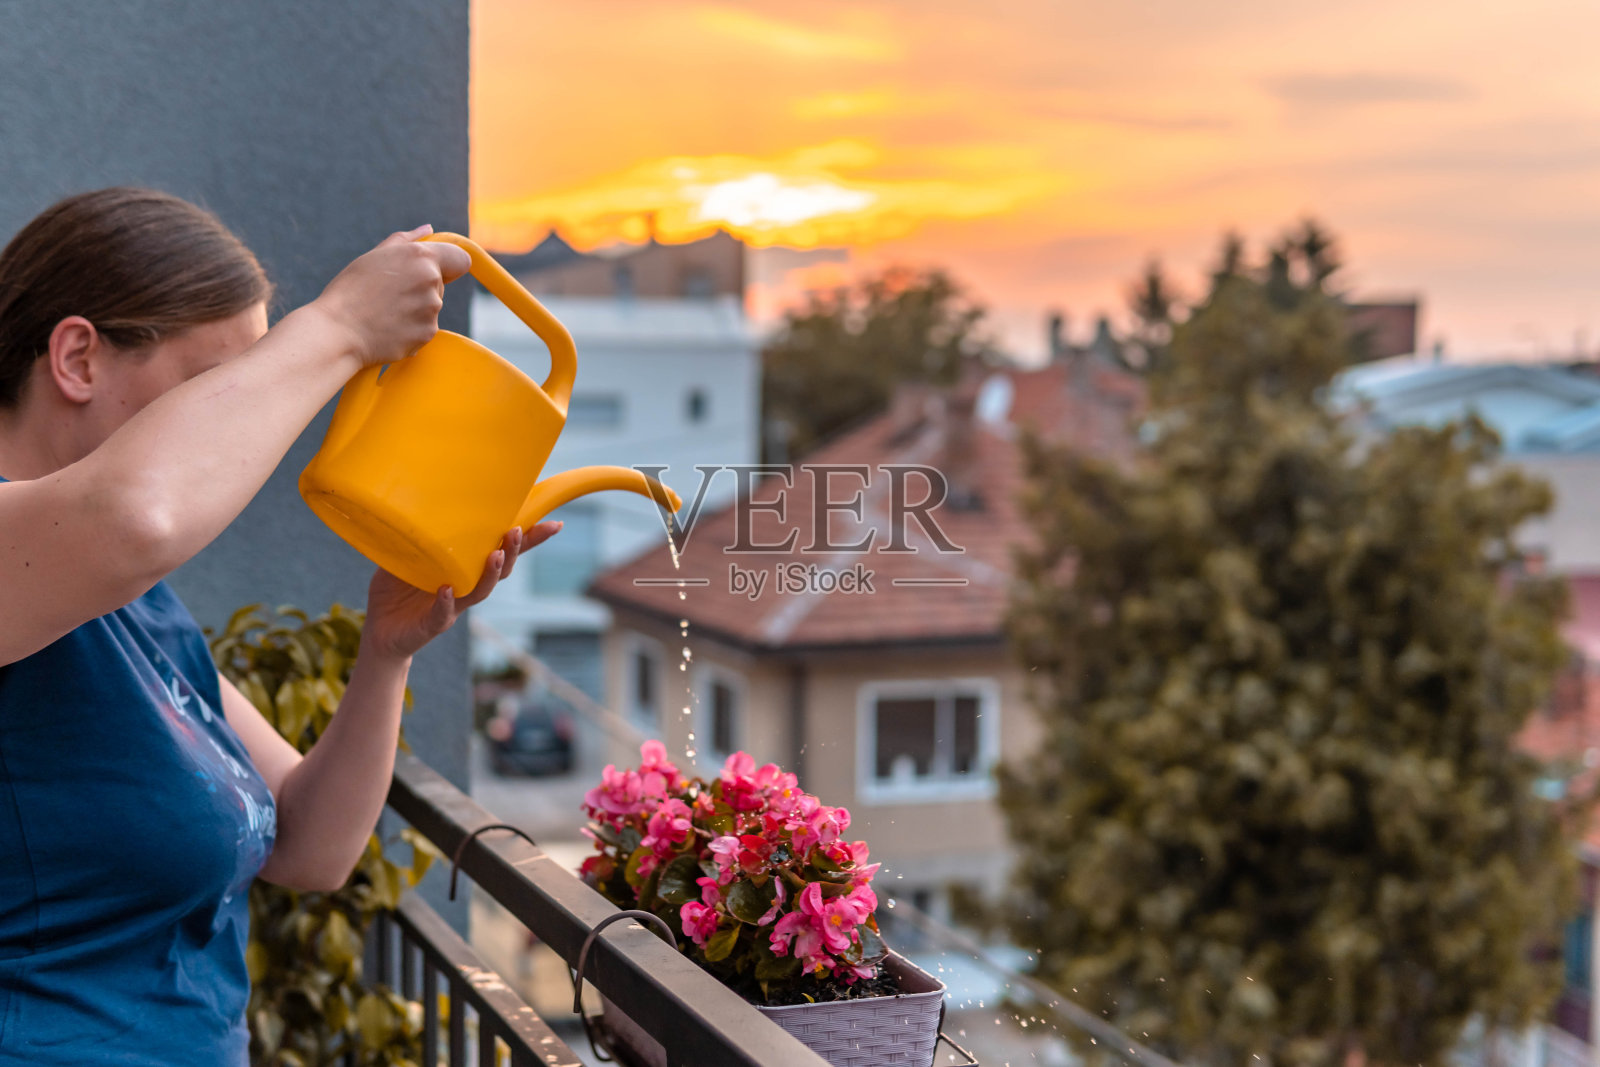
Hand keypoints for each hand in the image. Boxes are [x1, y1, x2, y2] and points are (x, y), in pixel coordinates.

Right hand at [312, 224, 472, 367]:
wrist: (337, 331)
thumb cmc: (351, 290)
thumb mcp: (374, 256)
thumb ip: (407, 241)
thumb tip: (429, 229)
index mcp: (419, 256)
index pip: (460, 259)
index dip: (449, 265)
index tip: (437, 270)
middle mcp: (431, 280)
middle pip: (440, 285)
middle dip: (421, 287)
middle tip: (387, 294)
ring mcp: (431, 309)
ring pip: (431, 307)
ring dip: (414, 309)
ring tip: (384, 312)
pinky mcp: (427, 334)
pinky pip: (424, 329)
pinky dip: (410, 330)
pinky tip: (387, 328)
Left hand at [359, 522, 561, 661]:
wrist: (377, 633)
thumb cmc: (394, 592)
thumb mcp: (403, 556)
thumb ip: (416, 535)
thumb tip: (421, 498)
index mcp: (464, 569)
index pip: (502, 551)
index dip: (528, 540)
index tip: (554, 524)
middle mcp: (465, 588)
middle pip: (501, 571)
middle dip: (513, 551)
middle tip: (516, 531)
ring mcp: (451, 607)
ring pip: (479, 592)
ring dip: (490, 574)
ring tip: (496, 556)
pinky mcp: (430, 625)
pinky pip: (442, 614)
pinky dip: (446, 602)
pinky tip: (447, 590)